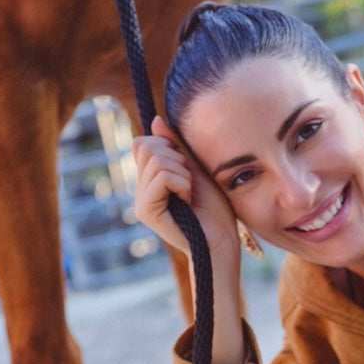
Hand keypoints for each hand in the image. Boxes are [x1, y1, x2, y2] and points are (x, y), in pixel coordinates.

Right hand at [134, 118, 247, 363]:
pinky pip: (161, 176)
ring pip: (156, 158)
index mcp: (149, 181)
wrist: (222, 242)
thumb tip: (156, 120)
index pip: (144, 142)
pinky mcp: (146, 211)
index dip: (169, 147)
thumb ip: (176, 147)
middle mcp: (140, 191)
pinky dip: (181, 183)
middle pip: (147, 146)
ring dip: (183, 172)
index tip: (187, 170)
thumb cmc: (215, 211)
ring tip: (189, 194)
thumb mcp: (196, 169)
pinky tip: (187, 200)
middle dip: (176, 159)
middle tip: (189, 185)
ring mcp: (141, 202)